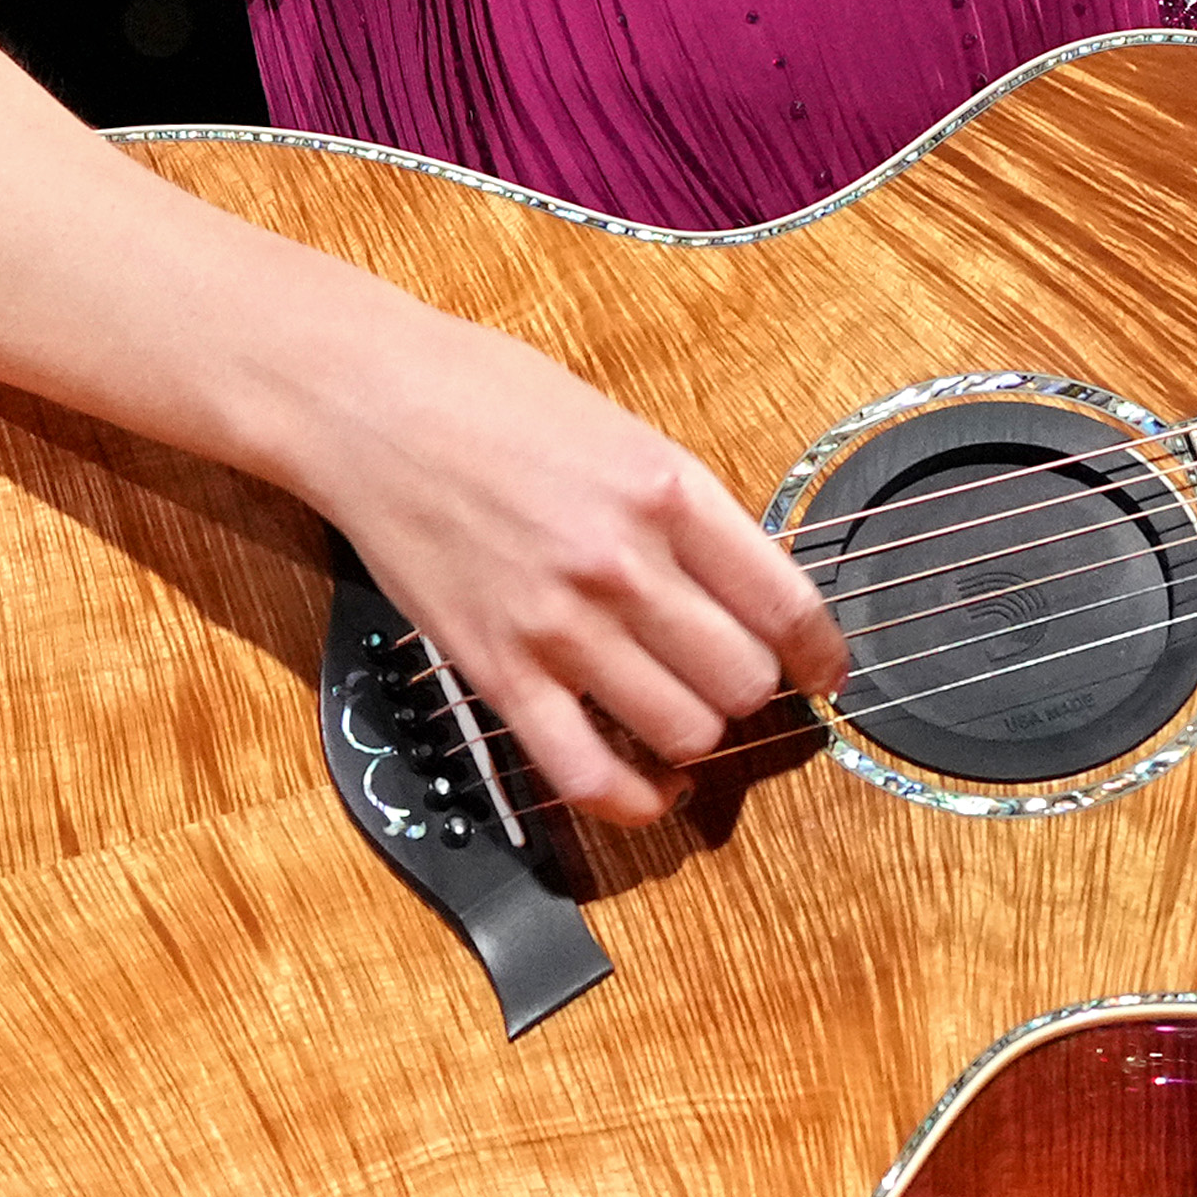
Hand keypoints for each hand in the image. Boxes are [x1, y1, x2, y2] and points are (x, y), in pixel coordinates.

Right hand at [292, 306, 844, 825]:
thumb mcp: (621, 428)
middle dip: (752, 692)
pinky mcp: (497, 672)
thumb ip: (684, 509)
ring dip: (695, 737)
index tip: (825, 669)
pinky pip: (585, 773)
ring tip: (683, 718)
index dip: (821, 653)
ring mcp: (560, 626)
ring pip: (684, 732)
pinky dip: (629, 799)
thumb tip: (744, 583)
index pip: (786, 603)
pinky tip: (646, 790)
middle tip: (732, 681)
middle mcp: (626, 564)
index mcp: (669, 491)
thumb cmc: (489, 397)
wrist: (371, 405)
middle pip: (743, 680)